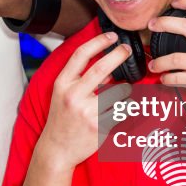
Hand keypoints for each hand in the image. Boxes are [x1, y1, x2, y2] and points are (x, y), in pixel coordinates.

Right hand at [35, 32, 132, 171]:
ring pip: (119, 92)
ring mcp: (87, 113)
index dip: (98, 42)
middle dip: (118, 55)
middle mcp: (74, 96)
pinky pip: (124, 111)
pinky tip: (122, 111)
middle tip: (127, 50)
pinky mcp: (100, 127)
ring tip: (120, 96)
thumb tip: (109, 67)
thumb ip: (82, 78)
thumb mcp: (64, 93)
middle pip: (101, 68)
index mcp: (63, 84)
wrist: (57, 149)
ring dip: (125, 91)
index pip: (80, 55)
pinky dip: (127, 108)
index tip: (112, 36)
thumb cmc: (62, 118)